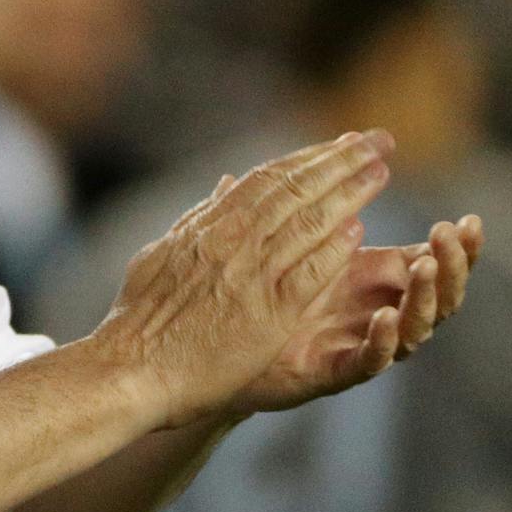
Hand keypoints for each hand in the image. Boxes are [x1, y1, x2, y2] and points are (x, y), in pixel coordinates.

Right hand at [93, 131, 394, 429]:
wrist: (132, 369)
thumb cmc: (141, 318)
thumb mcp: (163, 253)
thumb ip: (199, 217)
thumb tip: (224, 183)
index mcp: (210, 225)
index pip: (270, 178)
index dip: (311, 157)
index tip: (341, 142)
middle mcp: (233, 241)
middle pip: (298, 189)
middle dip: (342, 161)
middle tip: (378, 142)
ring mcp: (251, 276)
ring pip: (309, 223)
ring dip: (349, 194)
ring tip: (379, 174)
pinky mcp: (266, 315)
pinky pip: (308, 273)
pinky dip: (333, 249)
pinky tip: (358, 232)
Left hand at [228, 214, 482, 413]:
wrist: (231, 344)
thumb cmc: (271, 289)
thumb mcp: (298, 235)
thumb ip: (317, 197)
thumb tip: (334, 143)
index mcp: (379, 276)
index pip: (435, 259)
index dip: (459, 245)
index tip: (471, 220)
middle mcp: (381, 309)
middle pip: (440, 293)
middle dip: (452, 265)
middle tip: (449, 236)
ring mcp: (362, 341)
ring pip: (415, 326)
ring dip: (424, 296)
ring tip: (424, 268)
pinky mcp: (337, 370)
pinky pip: (370, 360)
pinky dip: (383, 340)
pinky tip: (386, 318)